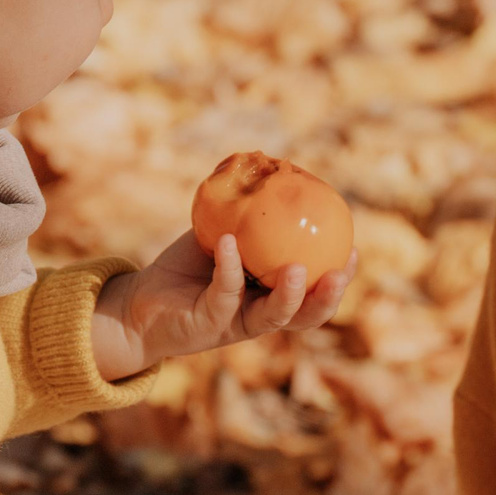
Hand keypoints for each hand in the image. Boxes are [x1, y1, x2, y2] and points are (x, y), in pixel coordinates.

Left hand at [90, 232, 357, 380]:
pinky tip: (230, 243)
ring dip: (290, 297)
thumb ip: (247, 217)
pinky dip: (229, 268)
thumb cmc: (185, 266)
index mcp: (271, 297)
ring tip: (298, 271)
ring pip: (273, 317)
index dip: (339, 279)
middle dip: (328, 297)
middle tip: (341, 270)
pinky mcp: (207, 325)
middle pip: (305, 315)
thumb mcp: (221, 235)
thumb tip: (271, 169)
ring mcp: (235, 324)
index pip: (314, 293)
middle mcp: (259, 316)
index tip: (354, 250)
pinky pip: (224, 294)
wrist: (141, 300)